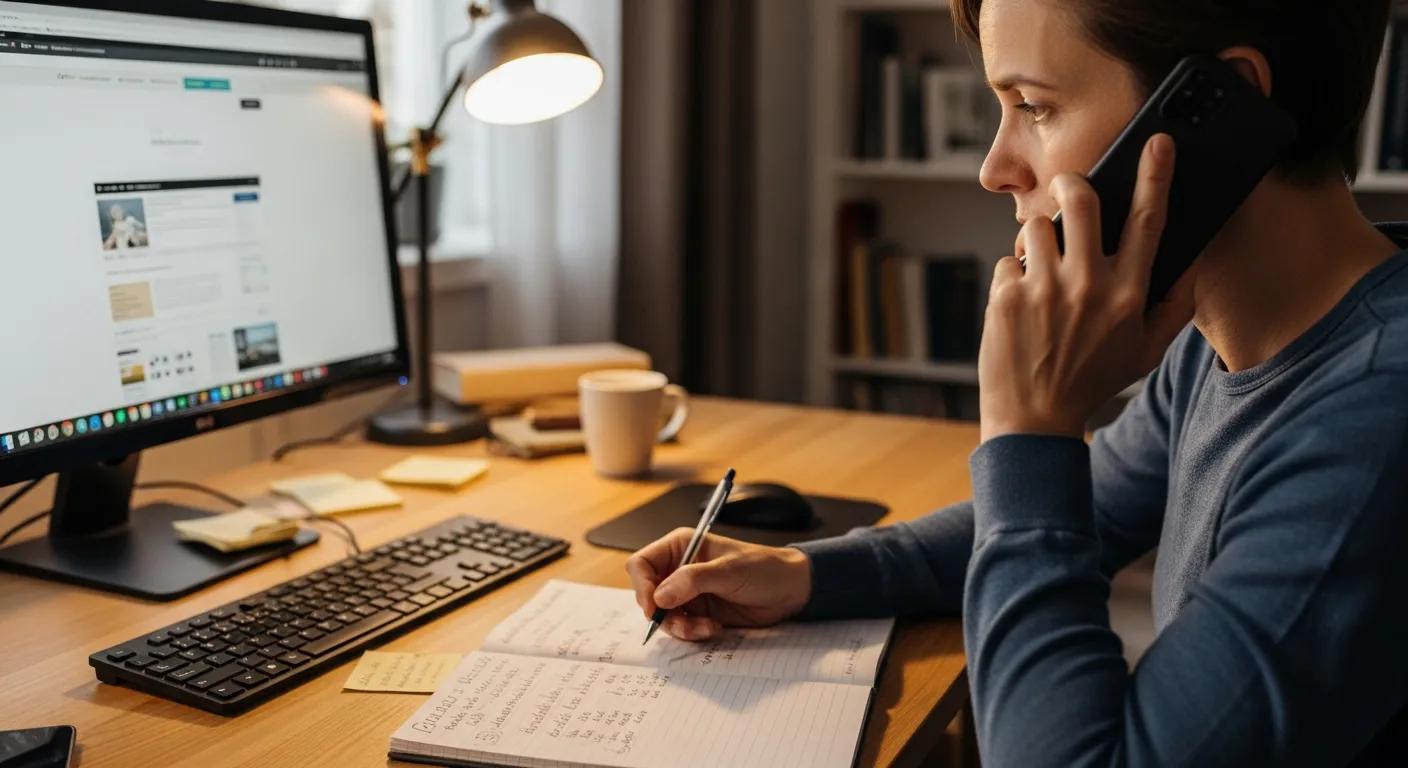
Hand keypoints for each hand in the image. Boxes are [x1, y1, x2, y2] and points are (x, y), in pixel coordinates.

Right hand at [624, 528, 812, 641]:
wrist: (790, 591)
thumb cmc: (764, 569)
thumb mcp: (728, 571)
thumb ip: (692, 581)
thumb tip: (659, 596)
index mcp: (680, 546)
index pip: (642, 564)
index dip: (643, 586)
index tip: (654, 608)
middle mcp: (678, 569)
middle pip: (648, 595)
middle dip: (663, 614)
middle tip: (684, 623)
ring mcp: (687, 593)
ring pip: (663, 616)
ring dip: (681, 627)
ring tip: (706, 627)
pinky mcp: (698, 613)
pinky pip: (681, 628)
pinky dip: (692, 633)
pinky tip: (714, 628)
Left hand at [979, 133, 1194, 441]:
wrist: (1034, 419)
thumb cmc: (1093, 381)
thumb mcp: (1147, 351)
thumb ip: (1175, 306)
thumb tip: (1194, 262)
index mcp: (1129, 293)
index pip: (1149, 220)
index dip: (1155, 174)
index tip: (1158, 142)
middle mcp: (1088, 285)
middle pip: (1080, 199)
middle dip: (1071, 184)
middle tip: (1068, 188)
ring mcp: (1044, 289)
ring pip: (1036, 227)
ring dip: (1038, 240)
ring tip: (1042, 269)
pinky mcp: (1006, 296)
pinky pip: (1008, 261)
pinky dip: (1012, 277)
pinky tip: (1019, 305)